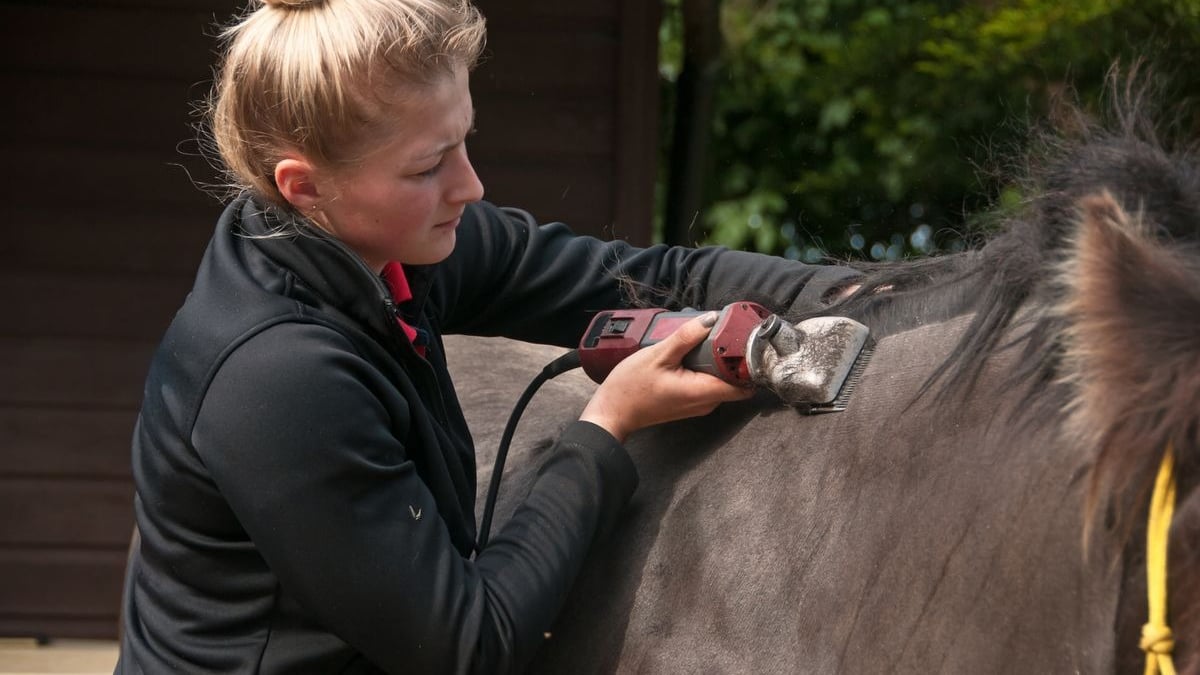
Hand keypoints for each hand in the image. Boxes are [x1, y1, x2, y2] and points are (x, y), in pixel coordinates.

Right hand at [579, 313, 753, 442]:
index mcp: (703, 393)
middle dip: (733, 358)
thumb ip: (686, 337)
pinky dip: (705, 370)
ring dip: (718, 363)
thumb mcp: (658, 355)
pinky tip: (691, 354)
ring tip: (705, 340)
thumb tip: (712, 319)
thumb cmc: (631, 387)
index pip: (745, 385)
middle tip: (724, 333)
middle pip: (735, 381)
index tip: (747, 343)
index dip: (750, 364)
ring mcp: (698, 405)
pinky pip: (707, 385)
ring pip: (721, 382)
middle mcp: (706, 403)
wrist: (612, 412)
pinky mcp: (688, 403)